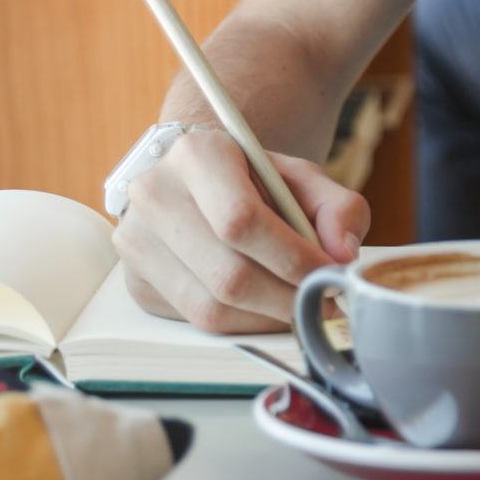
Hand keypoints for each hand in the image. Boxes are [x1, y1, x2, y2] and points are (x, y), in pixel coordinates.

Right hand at [112, 129, 368, 333]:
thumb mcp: (303, 178)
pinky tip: (266, 308)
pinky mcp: (137, 282)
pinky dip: (243, 324)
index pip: (241, 221)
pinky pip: (196, 321)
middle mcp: (154, 194)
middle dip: (288, 298)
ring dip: (268, 318)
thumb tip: (343, 255)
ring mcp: (136, 242)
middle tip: (325, 302)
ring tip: (301, 306)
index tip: (332, 274)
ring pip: (211, 308)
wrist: (198, 181)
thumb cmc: (255, 181)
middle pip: (228, 274)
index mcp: (196, 154)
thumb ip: (338, 208)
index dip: (293, 257)